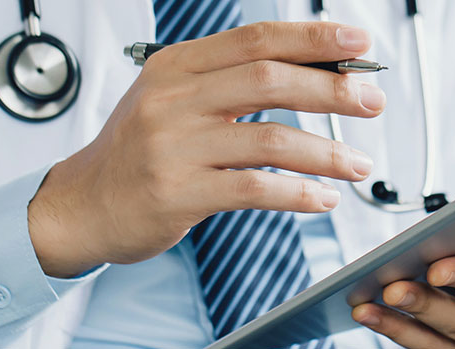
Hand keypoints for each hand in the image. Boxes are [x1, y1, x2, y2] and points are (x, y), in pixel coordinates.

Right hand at [26, 22, 386, 276]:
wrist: (83, 205)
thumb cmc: (139, 152)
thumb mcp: (173, 99)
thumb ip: (230, 82)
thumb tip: (314, 70)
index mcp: (177, 65)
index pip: (256, 39)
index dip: (313, 37)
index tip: (358, 41)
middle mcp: (173, 100)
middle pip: (270, 79)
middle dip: (333, 88)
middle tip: (371, 101)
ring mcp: (174, 147)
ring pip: (271, 138)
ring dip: (326, 152)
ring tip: (358, 164)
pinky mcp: (178, 193)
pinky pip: (254, 188)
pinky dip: (298, 193)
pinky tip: (322, 198)